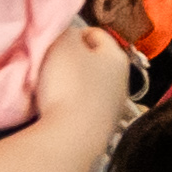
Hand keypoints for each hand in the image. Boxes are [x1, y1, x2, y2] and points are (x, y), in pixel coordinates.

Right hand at [32, 18, 139, 161]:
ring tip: (49, 89)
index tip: (52, 44)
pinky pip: (83, 108)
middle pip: (93, 61)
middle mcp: (122, 82)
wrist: (71, 139)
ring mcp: (113, 109)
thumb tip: (69, 36)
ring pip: (88, 86)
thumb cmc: (69, 84)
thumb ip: (66, 31)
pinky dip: (70, 106)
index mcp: (117, 57)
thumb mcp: (62, 45)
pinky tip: (55, 110)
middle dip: (72, 60)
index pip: (96, 33)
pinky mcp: (101, 130)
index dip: (73, 34)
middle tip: (48, 64)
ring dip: (70, 85)